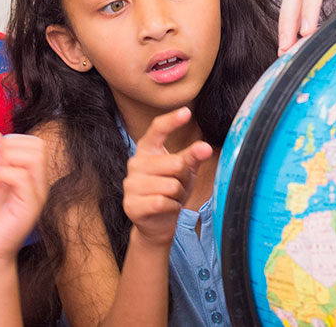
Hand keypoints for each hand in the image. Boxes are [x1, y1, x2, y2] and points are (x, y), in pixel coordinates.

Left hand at [0, 130, 52, 270]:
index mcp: (28, 174)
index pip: (32, 141)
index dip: (8, 141)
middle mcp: (38, 182)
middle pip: (38, 145)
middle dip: (9, 147)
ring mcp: (36, 194)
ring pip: (35, 157)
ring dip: (6, 159)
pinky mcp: (30, 207)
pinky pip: (24, 178)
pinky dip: (3, 174)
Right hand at [123, 108, 210, 247]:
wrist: (156, 224)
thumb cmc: (170, 192)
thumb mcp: (184, 171)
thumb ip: (193, 157)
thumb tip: (205, 147)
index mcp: (146, 150)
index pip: (157, 130)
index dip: (172, 121)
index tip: (187, 112)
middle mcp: (135, 164)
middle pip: (175, 163)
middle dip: (183, 178)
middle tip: (178, 186)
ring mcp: (130, 185)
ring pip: (170, 185)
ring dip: (178, 195)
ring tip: (171, 198)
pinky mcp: (131, 205)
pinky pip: (163, 202)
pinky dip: (172, 207)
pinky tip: (167, 208)